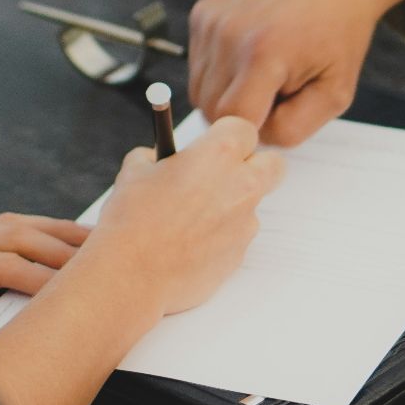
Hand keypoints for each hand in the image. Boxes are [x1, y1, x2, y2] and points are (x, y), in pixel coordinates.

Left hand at [0, 208, 90, 298]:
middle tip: (109, 256)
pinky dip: (33, 227)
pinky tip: (51, 235)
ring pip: (12, 224)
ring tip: (97, 239)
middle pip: (15, 235)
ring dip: (55, 230)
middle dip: (63, 246)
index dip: (37, 275)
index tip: (72, 288)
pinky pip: (0, 227)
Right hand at [82, 117, 286, 315]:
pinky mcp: (239, 255)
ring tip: (188, 220)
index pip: (244, 129)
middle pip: (273, 164)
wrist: (131, 275)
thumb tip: (162, 159)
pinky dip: (219, 238)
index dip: (226, 136)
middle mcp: (241, 186)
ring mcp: (244, 223)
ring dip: (231, 206)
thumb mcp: (134, 171)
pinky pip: (236, 237)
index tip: (211, 145)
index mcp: (218, 154)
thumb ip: (157, 157)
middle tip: (224, 174)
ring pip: (252, 205)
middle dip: (255, 165)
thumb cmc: (131, 220)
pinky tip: (187, 245)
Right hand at [189, 0, 404, 146]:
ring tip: (265, 73)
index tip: (278, 118)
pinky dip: (220, 71)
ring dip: (228, 94)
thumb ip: (293, 129)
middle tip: (277, 93)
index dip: (254, 131)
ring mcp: (211, 20)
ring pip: (199, 92)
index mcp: (263, 53)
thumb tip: (250, 141)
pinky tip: (251, 54)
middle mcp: (228, 33)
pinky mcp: (202, 13)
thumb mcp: (335, 93)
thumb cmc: (337, 36)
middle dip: (242, 114)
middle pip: (211, 110)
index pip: (232, 122)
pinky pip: (198, 66)